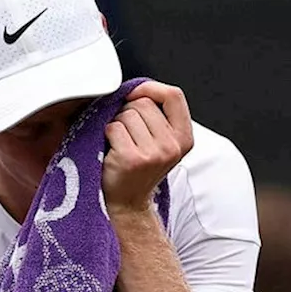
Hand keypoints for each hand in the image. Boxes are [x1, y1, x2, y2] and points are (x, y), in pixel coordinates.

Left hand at [102, 81, 192, 214]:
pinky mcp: (132, 159)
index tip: (135, 94)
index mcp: (184, 138)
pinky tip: (111, 152)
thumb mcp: (161, 142)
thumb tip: (138, 88)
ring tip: (120, 144)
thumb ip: (158, 116)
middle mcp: (173, 146)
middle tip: (126, 134)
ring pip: (127, 114)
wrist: (127, 203)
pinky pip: (113, 128)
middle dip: (128, 112)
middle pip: (144, 103)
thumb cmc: (138, 169)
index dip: (151, 88)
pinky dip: (106, 135)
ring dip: (116, 124)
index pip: (174, 95)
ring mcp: (154, 153)